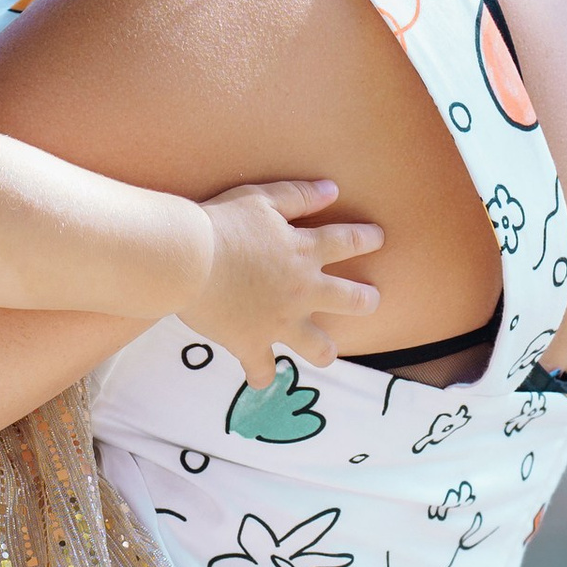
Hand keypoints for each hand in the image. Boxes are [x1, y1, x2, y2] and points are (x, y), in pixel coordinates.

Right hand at [187, 179, 382, 387]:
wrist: (187, 260)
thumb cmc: (221, 224)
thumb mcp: (261, 199)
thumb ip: (299, 196)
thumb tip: (333, 190)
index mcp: (305, 252)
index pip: (348, 242)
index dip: (367, 238)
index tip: (378, 237)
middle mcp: (302, 291)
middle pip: (351, 301)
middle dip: (366, 300)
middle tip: (371, 300)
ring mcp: (280, 322)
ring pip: (319, 347)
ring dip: (324, 350)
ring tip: (325, 352)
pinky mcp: (252, 343)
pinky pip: (263, 370)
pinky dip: (262, 374)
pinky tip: (262, 376)